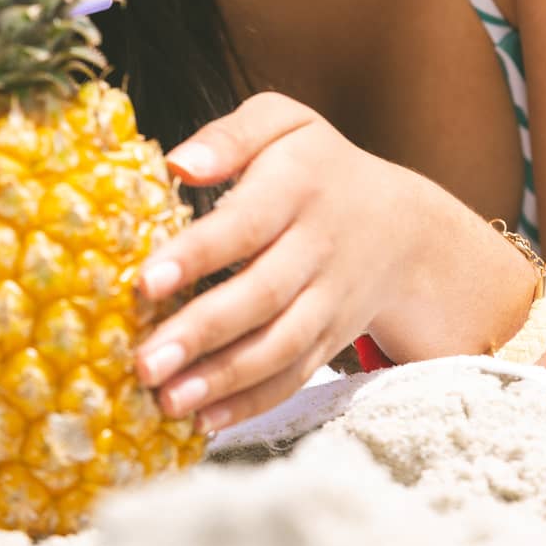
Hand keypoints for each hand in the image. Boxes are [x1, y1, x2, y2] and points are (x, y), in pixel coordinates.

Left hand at [131, 91, 413, 433]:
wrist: (402, 225)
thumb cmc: (314, 164)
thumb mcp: (283, 122)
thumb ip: (230, 135)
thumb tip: (176, 164)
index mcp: (299, 185)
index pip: (245, 224)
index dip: (197, 255)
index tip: (145, 282)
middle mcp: (318, 247)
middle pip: (261, 295)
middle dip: (201, 332)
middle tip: (143, 362)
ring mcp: (329, 299)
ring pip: (279, 346)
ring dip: (223, 379)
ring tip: (166, 401)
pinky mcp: (331, 339)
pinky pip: (294, 376)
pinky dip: (251, 403)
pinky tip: (203, 422)